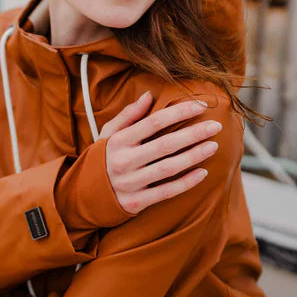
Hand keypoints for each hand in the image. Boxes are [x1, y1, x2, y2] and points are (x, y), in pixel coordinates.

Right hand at [99, 91, 222, 214]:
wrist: (81, 195)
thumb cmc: (100, 159)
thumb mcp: (107, 134)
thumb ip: (128, 115)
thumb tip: (149, 95)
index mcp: (119, 141)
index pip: (154, 122)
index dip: (179, 112)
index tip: (201, 106)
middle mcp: (124, 161)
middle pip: (165, 144)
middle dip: (194, 133)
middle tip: (215, 126)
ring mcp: (130, 183)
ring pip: (168, 168)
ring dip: (194, 156)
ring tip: (213, 146)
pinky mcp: (136, 202)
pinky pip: (166, 192)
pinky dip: (186, 183)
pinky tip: (202, 173)